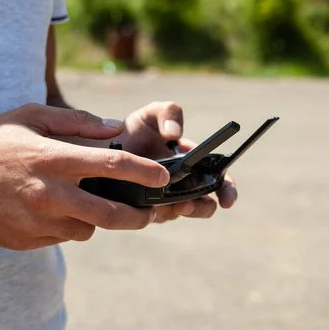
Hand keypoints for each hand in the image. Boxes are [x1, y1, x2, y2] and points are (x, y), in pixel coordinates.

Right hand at [0, 104, 169, 249]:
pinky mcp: (28, 240)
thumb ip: (76, 122)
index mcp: (53, 159)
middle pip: (110, 215)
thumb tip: (115, 128)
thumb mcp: (30, 116)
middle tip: (148, 214)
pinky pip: (61, 237)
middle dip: (138, 217)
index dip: (144, 173)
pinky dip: (66, 226)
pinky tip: (49, 210)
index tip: (164, 178)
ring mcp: (38, 221)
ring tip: (81, 203)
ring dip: (95, 220)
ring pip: (87, 229)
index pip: (112, 167)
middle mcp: (49, 194)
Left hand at [117, 102, 237, 222]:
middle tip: (185, 203)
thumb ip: (168, 112)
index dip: (228, 191)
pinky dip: (153, 212)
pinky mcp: (147, 210)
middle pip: (205, 204)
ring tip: (163, 202)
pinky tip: (142, 201)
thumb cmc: (133, 130)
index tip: (227, 200)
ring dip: (175, 210)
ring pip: (180, 213)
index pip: (219, 179)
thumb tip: (174, 135)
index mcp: (194, 162)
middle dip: (200, 207)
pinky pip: (156, 217)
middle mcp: (184, 184)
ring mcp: (166, 199)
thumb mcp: (151, 114)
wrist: (100, 149)